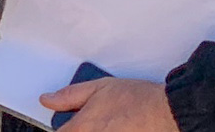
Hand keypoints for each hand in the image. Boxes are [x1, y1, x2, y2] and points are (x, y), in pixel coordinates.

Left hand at [41, 77, 179, 131]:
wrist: (166, 112)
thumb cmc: (136, 100)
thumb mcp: (98, 87)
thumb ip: (69, 96)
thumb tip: (48, 100)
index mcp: (82, 128)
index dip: (64, 127)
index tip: (69, 123)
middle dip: (81, 129)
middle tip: (97, 120)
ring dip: (97, 130)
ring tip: (111, 123)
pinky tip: (121, 127)